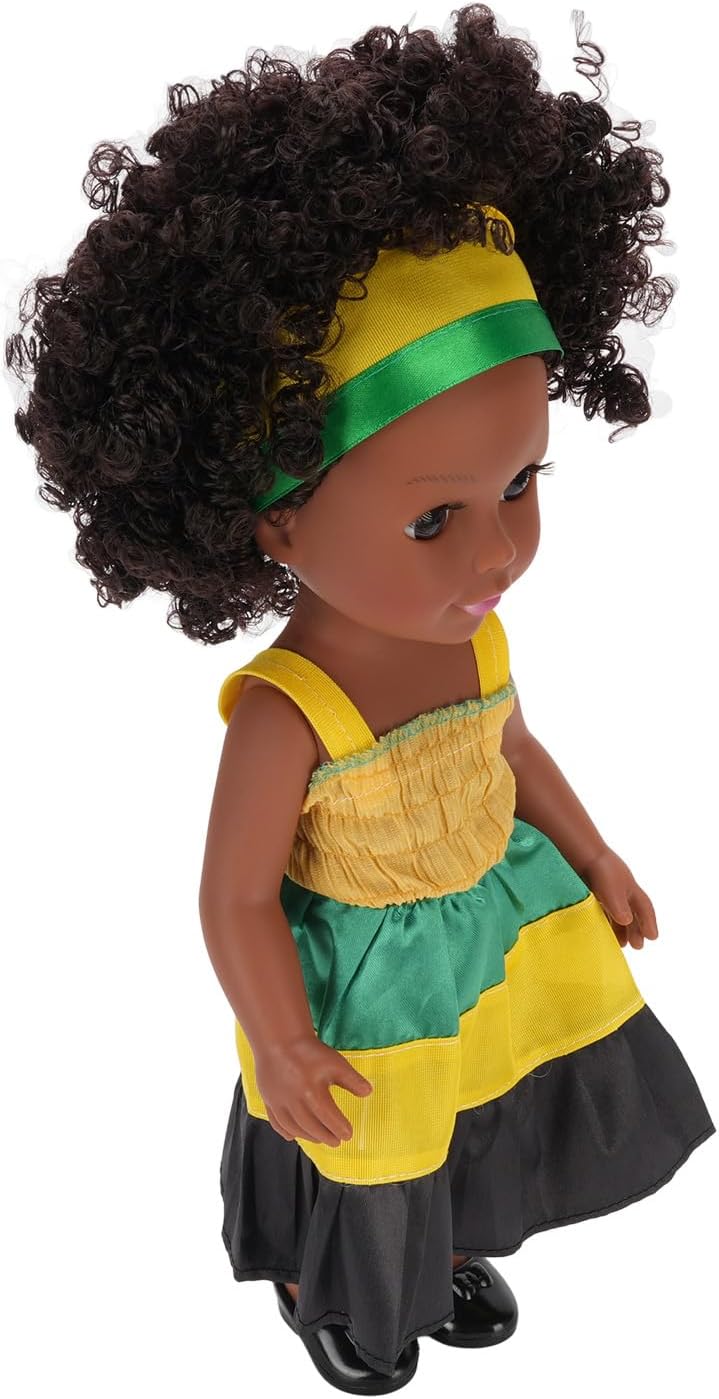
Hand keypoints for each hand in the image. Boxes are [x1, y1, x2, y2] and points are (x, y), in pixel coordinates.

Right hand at [254, 1034, 372, 1147]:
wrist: (279, 1039)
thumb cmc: (309, 1051)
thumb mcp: (336, 1063)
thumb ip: (352, 1080)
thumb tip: (368, 1093)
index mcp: (313, 1094)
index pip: (330, 1119)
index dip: (340, 1129)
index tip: (348, 1134)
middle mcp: (295, 1103)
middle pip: (312, 1127)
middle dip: (326, 1137)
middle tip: (336, 1142)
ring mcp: (279, 1103)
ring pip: (294, 1128)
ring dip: (308, 1137)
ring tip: (319, 1139)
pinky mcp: (269, 1100)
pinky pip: (276, 1122)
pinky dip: (285, 1131)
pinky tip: (293, 1136)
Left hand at [581, 846, 658, 949]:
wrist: (578, 850)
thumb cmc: (598, 868)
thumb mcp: (611, 889)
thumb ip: (619, 906)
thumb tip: (627, 921)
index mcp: (631, 888)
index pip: (644, 907)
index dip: (649, 922)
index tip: (653, 938)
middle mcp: (621, 889)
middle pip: (633, 912)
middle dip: (637, 929)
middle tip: (638, 946)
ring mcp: (606, 889)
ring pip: (618, 912)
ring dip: (621, 927)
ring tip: (620, 944)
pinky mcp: (591, 890)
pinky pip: (603, 909)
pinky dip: (606, 920)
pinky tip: (602, 930)